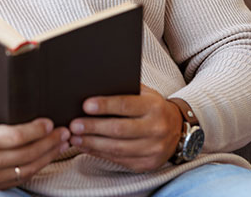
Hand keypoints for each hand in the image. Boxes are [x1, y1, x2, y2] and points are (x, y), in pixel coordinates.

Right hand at [0, 75, 69, 187]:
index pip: (14, 137)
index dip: (34, 130)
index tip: (48, 122)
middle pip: (28, 154)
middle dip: (49, 142)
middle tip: (64, 131)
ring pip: (29, 168)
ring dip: (49, 155)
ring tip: (63, 142)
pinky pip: (23, 178)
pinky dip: (39, 167)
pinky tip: (48, 156)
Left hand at [68, 84, 182, 171]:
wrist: (177, 129)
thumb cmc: (152, 107)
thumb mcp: (145, 93)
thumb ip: (124, 90)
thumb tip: (93, 88)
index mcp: (154, 107)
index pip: (126, 105)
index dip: (105, 105)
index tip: (86, 105)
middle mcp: (156, 128)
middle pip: (119, 129)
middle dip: (93, 127)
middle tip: (74, 125)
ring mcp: (153, 148)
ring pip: (117, 148)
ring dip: (92, 143)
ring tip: (75, 138)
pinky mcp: (147, 163)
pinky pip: (119, 160)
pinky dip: (99, 153)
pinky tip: (87, 147)